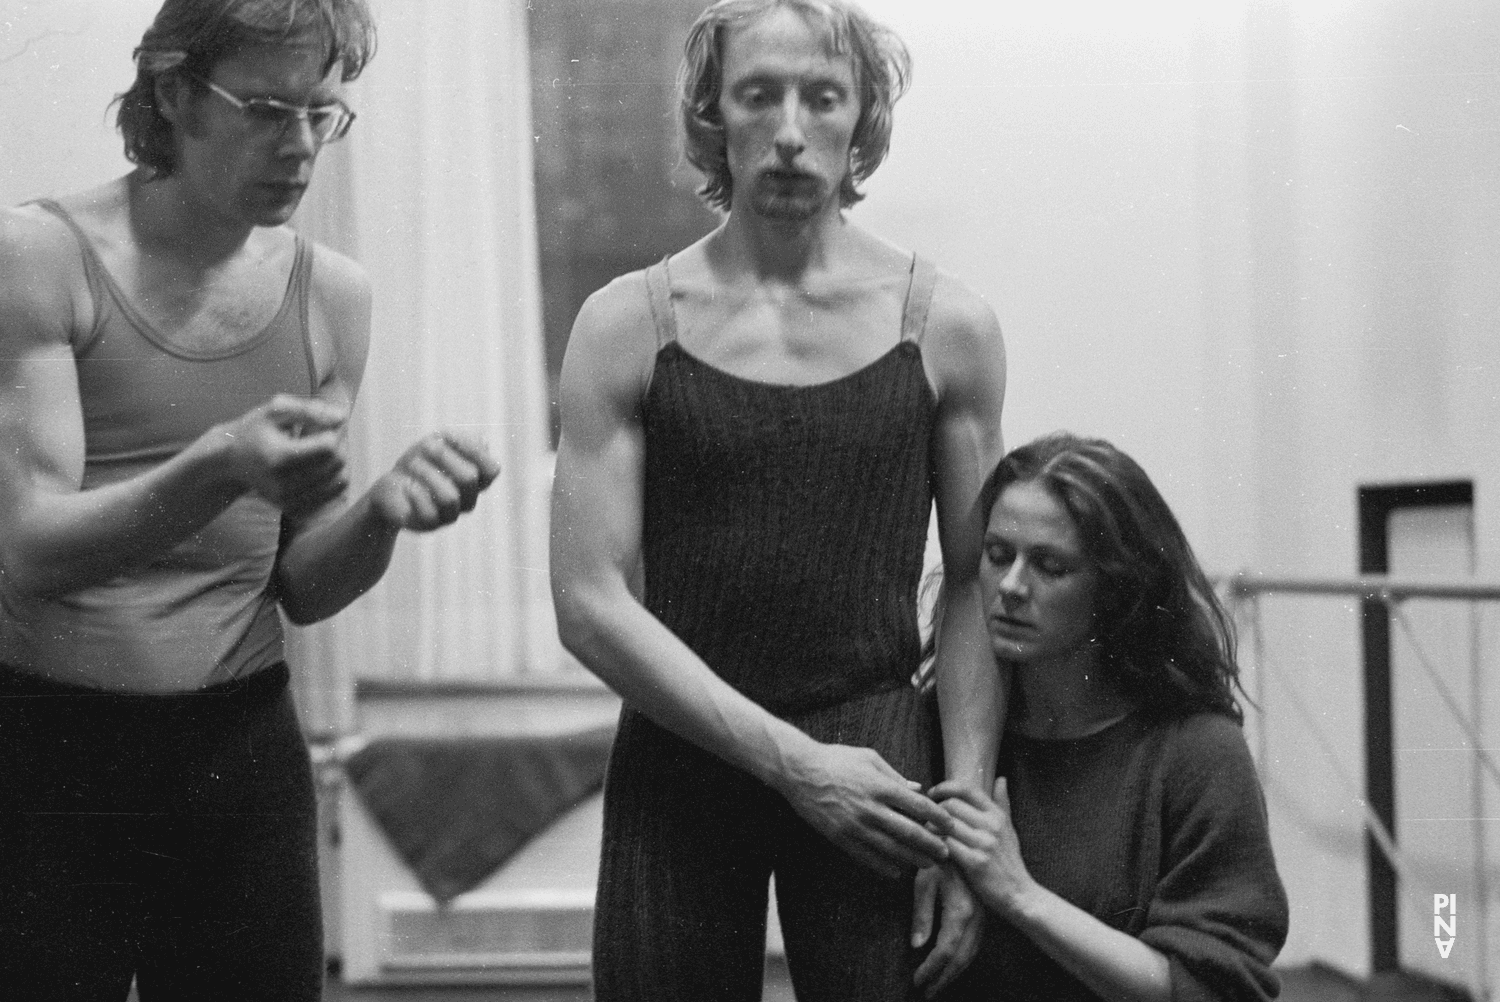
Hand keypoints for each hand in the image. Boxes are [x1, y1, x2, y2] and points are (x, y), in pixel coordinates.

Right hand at [215, 394, 349, 513]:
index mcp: (279, 457)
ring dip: (339, 461)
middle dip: (339, 444)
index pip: (329, 446)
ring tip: (320, 449)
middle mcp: (283, 483)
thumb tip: (342, 418)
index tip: (323, 424)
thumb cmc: (256, 430)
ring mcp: (289, 499)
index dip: (334, 430)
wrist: (232, 461)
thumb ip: (310, 410)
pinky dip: (334, 478)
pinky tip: (319, 466)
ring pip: (340, 480)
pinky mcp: (295, 509)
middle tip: (323, 434)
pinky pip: (333, 494)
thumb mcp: (276, 409)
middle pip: (336, 462)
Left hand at [369, 430, 499, 530]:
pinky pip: (430, 512)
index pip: (491, 470)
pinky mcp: (430, 525)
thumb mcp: (438, 444)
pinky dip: (416, 494)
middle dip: (443, 456)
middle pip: (469, 478)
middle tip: (424, 447)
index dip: (473, 450)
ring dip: (427, 473)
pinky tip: (407, 487)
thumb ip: (463, 441)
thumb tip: (484, 443)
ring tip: (412, 463)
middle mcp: (467, 500)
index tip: (449, 438)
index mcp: (475, 481)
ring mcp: (450, 515)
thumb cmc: (418, 464)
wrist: (389, 489)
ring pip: (450, 497)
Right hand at [776, 742, 951, 878]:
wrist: (799, 771)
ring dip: (913, 859)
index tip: (950, 826)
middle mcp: (871, 808)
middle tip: (945, 853)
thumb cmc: (836, 759)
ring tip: (927, 865)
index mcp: (881, 786)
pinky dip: (884, 866)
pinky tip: (897, 871)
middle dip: (931, 845)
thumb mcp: (869, 758)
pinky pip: (867, 857)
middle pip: (910, 832)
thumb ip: (895, 775)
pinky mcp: (841, 837)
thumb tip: (919, 789)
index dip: (939, 818)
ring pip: (891, 849)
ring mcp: (855, 825)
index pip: (919, 807)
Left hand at [912, 863, 984, 996]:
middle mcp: (976, 917)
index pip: (945, 951)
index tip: (916, 982)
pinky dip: (962, 958)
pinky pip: (975, 943)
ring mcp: (982, 915)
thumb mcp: (924, 881)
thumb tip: (917, 946)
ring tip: (937, 985)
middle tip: (927, 994)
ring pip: (971, 952)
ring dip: (954, 972)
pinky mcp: (983, 912)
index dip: (931, 969)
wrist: (959, 838)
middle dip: (943, 978)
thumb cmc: (936, 856)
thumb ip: (921, 914)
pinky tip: (952, 964)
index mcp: (961, 910)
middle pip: (961, 958)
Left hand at [931, 777, 1033, 918]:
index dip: (945, 787)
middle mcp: (992, 825)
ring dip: (932, 828)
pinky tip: (934, 849)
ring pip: (945, 824)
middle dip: (935, 811)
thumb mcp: (1009, 829)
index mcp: (997, 815)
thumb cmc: (1010, 861)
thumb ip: (1003, 803)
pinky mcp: (975, 862)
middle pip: (951, 805)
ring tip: (929, 835)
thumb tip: (1001, 778)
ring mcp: (984, 843)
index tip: (933, 793)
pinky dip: (936, 845)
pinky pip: (946, 845)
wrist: (1020, 894)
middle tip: (928, 820)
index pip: (966, 789)